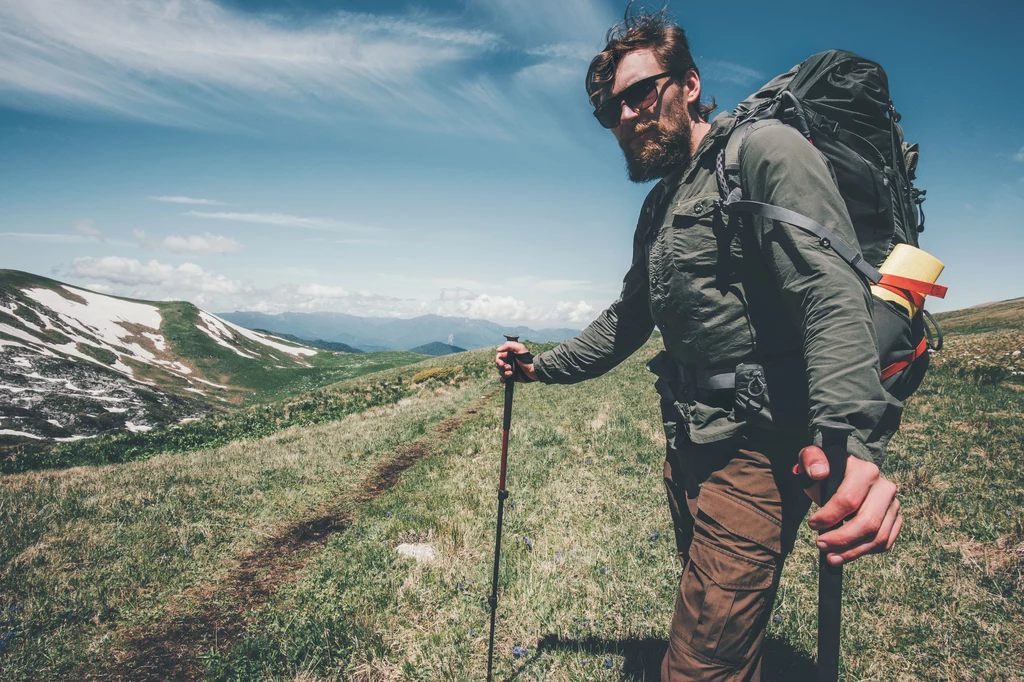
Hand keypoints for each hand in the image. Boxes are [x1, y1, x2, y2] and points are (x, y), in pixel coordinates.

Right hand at [495, 341, 536, 382]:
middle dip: (502, 367)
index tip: (502, 364)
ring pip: (500, 372)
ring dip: (504, 373)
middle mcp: (508, 361)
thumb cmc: (527, 359)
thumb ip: (509, 345)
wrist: (533, 371)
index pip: (499, 357)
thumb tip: (498, 349)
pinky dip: (503, 380)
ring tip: (511, 373)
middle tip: (509, 368)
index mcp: (509, 354)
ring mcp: (509, 369)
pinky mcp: (511, 376)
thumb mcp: (520, 348)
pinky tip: (506, 379)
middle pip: (498, 365)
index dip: (499, 361)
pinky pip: (503, 379)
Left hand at [795, 446, 901, 566]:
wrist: (846, 472)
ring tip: (832, 557)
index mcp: (866, 472)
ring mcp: (893, 505)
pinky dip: (865, 551)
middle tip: (821, 545)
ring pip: (878, 537)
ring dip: (853, 552)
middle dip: (842, 539)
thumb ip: (811, 460)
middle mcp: (885, 488)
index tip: (811, 524)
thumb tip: (820, 472)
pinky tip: (847, 553)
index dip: (829, 517)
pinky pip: (885, 542)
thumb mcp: (813, 458)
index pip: (848, 501)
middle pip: (868, 523)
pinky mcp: (895, 519)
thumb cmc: (826, 468)